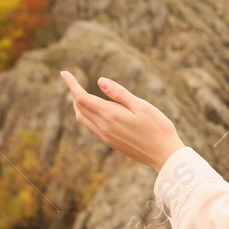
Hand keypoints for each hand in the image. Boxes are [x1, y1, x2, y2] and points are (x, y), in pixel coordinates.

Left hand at [61, 70, 184, 171]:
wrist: (164, 155)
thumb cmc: (158, 128)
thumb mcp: (141, 106)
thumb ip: (120, 94)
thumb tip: (100, 81)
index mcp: (110, 115)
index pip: (81, 97)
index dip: (71, 84)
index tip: (64, 73)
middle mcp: (104, 127)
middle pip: (79, 107)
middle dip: (73, 93)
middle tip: (73, 81)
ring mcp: (106, 136)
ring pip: (82, 118)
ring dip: (77, 105)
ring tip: (80, 94)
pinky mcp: (111, 142)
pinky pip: (91, 127)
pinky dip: (86, 115)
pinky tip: (94, 111)